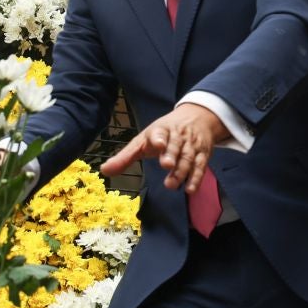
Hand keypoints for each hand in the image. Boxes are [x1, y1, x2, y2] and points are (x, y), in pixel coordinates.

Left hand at [104, 103, 226, 192]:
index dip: (158, 138)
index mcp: (160, 130)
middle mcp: (177, 137)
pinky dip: (196, 177)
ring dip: (181, 171)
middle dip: (171, 155)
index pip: (159, 132)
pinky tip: (189, 189)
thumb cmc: (163, 134)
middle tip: (166, 165)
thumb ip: (125, 157)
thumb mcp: (143, 141)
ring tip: (171, 184)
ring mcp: (191, 145)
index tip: (156, 144)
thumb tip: (104, 171)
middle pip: (175, 146)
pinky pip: (200, 166)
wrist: (197, 118)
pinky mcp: (202, 154)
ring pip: (188, 157)